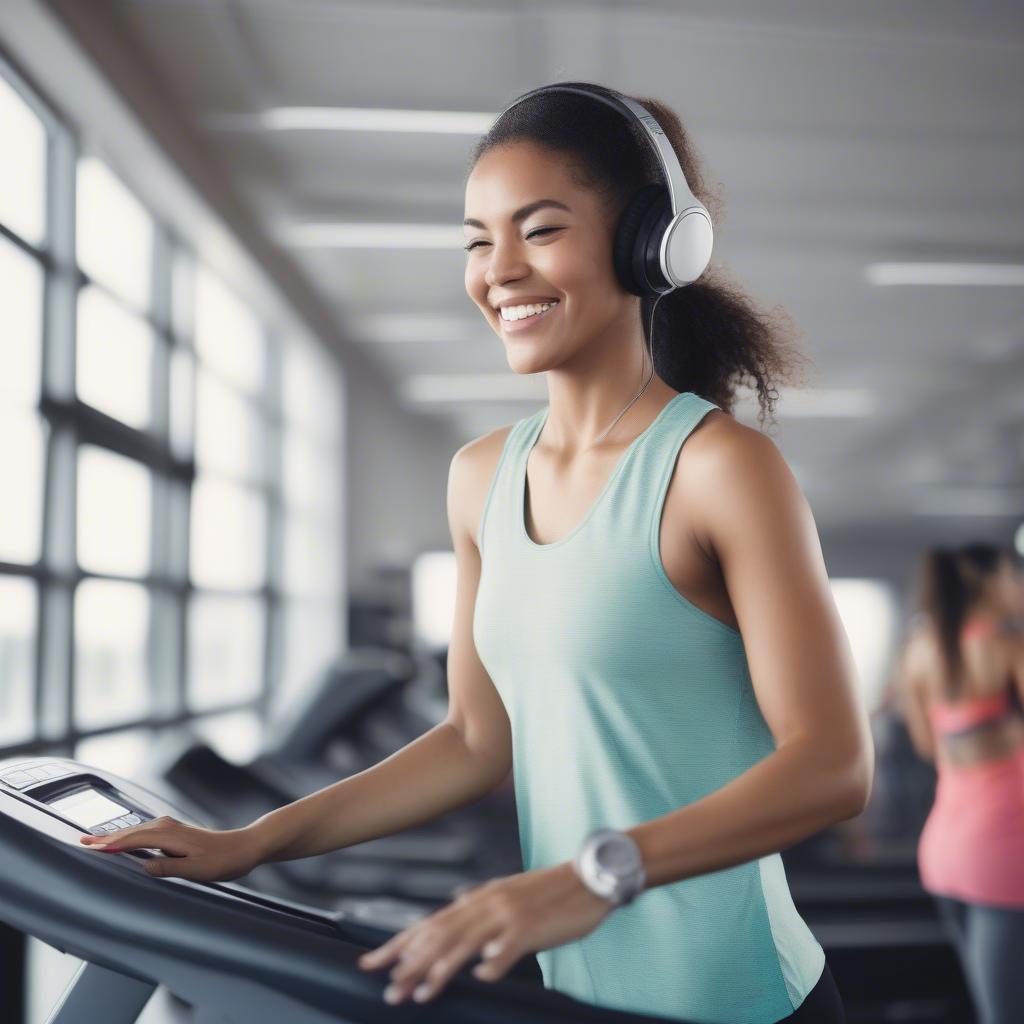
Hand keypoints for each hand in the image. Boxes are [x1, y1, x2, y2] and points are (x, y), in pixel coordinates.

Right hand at [79, 815, 260, 881]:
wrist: (244, 847)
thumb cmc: (223, 861)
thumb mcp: (196, 871)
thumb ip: (169, 868)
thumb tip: (144, 866)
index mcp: (170, 835)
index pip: (133, 840)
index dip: (111, 844)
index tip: (90, 847)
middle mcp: (168, 827)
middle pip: (130, 831)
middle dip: (106, 837)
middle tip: (82, 842)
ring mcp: (172, 827)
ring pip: (137, 830)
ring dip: (116, 835)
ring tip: (95, 841)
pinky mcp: (175, 831)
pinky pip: (145, 832)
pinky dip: (130, 835)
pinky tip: (124, 840)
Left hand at [356, 861, 614, 1004]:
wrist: (589, 877)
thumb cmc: (549, 891)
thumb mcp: (507, 893)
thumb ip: (478, 904)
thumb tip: (452, 907)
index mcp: (479, 898)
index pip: (429, 923)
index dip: (399, 943)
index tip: (372, 963)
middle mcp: (487, 903)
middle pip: (440, 934)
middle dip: (411, 963)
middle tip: (389, 988)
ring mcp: (509, 914)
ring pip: (467, 942)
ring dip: (442, 968)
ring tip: (421, 992)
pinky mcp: (533, 926)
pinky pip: (510, 946)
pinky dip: (494, 961)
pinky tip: (482, 976)